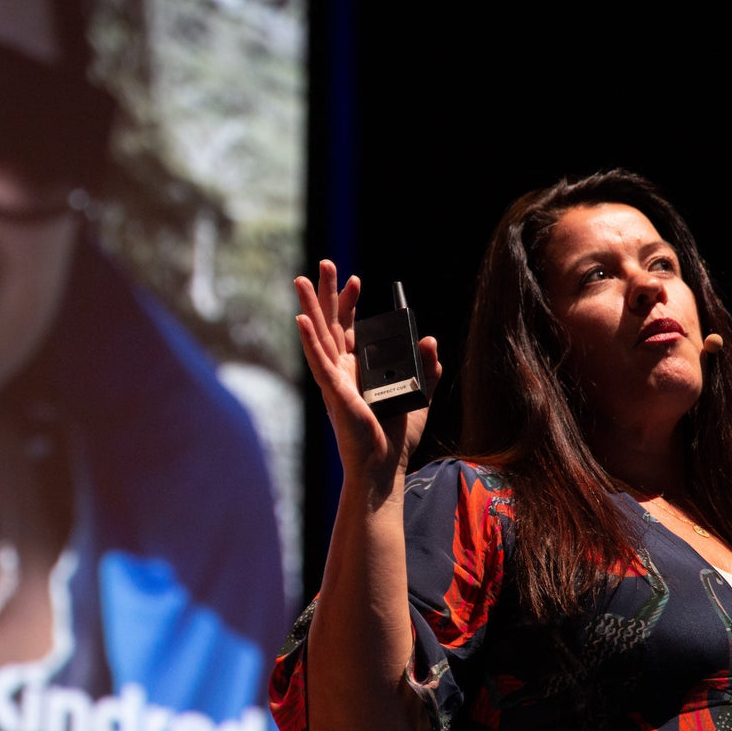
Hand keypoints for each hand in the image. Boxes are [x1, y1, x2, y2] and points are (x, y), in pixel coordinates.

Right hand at [295, 260, 440, 488]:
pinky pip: (318, 360)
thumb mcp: (419, 398)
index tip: (358, 280)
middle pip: (331, 323)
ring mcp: (334, 379)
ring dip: (310, 306)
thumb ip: (427, 371)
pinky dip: (309, 339)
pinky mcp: (333, 391)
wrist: (383, 467)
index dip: (352, 303)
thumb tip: (430, 342)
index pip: (351, 328)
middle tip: (324, 263)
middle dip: (327, 293)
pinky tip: (300, 318)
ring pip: (318, 335)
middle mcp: (342, 371)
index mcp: (358, 370)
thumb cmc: (395, 440)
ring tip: (300, 279)